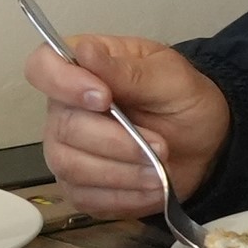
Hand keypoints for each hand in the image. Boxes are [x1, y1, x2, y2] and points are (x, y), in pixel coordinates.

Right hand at [21, 33, 227, 220]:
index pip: (42, 67)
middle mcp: (65, 108)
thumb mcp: (169, 77)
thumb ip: (127, 70)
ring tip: (160, 172)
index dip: (62, 83)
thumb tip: (84, 50)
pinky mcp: (79, 186)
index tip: (104, 98)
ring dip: (122, 173)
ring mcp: (67, 150)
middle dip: (117, 142)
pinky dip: (124, 197)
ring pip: (71, 166)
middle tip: (161, 146)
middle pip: (63, 127)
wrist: (205, 143)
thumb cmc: (183, 100)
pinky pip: (85, 198)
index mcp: (84, 68)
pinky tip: (153, 188)